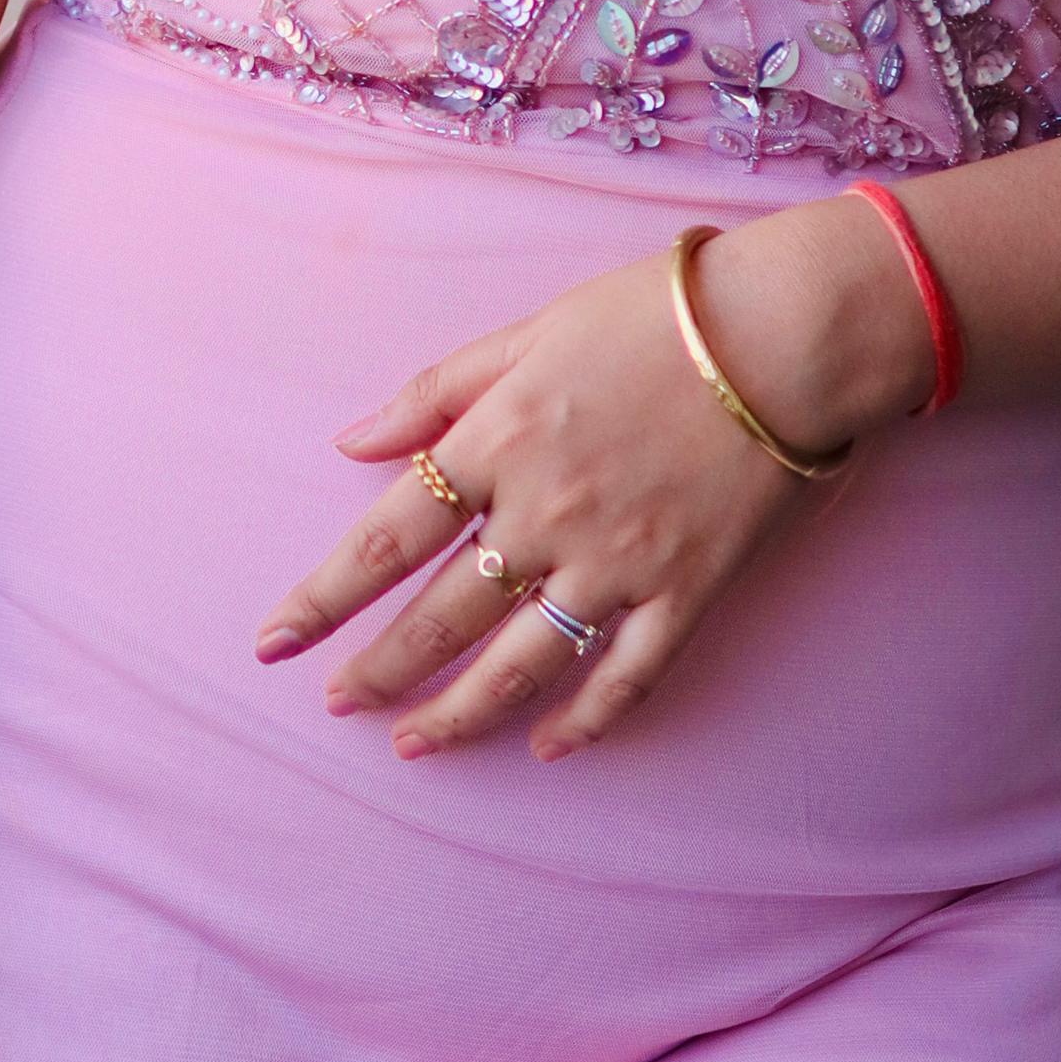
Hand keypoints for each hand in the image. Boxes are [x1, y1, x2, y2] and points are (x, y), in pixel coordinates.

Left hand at [252, 204, 927, 763]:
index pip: (384, 540)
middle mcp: (545, 516)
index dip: (321, 598)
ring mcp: (617, 564)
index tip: (273, 641)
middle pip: (439, 618)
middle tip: (337, 704)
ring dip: (458, 714)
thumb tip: (352, 441)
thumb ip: (438, 389)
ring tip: (413, 744)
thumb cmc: (657, 314)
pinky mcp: (686, 593)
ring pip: (520, 665)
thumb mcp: (530, 329)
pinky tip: (546, 746)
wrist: (787, 334)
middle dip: (378, 668)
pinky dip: (584, 720)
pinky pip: (624, 678)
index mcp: (498, 442)